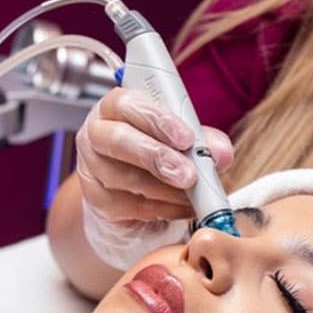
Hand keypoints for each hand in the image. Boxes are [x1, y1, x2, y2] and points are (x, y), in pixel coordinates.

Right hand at [75, 87, 233, 268]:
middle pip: (118, 140)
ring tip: (193, 195)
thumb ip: (202, 140)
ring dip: (165, 190)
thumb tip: (222, 152)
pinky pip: (127, 206)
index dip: (158, 120)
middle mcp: (96, 133)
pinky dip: (161, 209)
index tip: (187, 138)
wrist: (135, 188)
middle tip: (189, 175)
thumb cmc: (158, 149)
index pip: (129, 104)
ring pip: (123, 178)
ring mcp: (91, 167)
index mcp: (116, 106)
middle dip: (157, 157)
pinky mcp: (96, 199)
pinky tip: (181, 208)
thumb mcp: (182, 139)